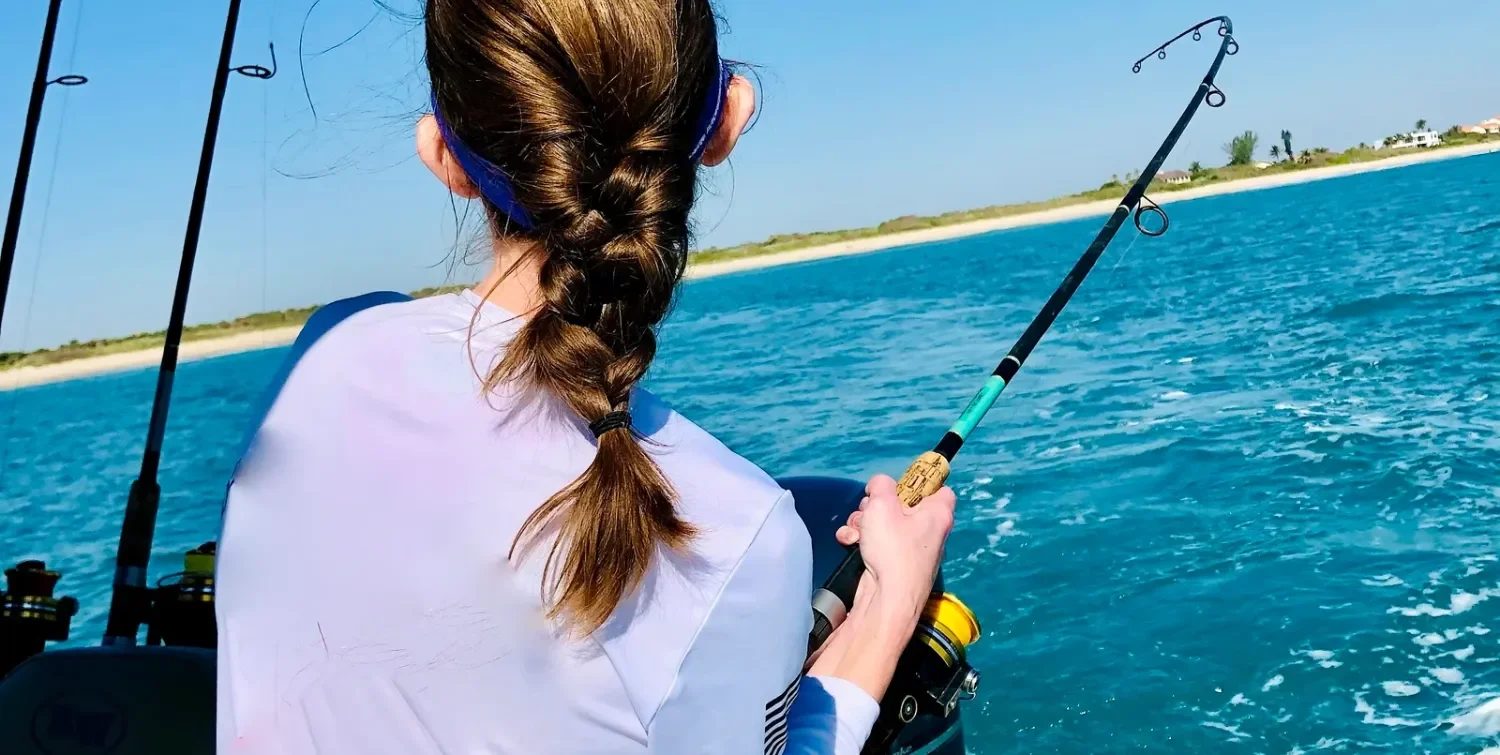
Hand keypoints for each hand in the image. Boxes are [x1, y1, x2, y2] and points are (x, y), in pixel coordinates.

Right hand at [836, 474, 955, 622]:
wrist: (887, 598)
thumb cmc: (893, 550)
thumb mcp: (882, 504)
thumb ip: (880, 485)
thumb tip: (879, 485)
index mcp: (937, 513)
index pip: (940, 488)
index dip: (919, 482)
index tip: (899, 484)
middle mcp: (929, 531)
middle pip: (902, 504)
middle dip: (878, 505)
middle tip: (870, 511)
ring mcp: (911, 549)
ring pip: (885, 522)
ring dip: (864, 523)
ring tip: (858, 531)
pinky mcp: (894, 562)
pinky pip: (877, 541)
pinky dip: (863, 540)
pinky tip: (851, 543)